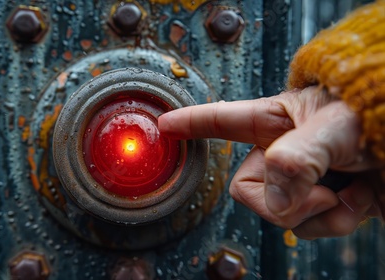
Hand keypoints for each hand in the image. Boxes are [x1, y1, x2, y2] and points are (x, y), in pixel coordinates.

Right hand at [158, 86, 383, 238]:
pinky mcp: (323, 204)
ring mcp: (303, 181)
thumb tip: (273, 199)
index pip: (223, 120)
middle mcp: (283, 151)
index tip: (164, 125)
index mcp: (278, 120)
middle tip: (319, 189)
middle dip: (282, 199)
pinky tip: (359, 198)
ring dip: (319, 211)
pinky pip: (308, 228)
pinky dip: (337, 221)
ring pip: (278, 214)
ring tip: (348, 188)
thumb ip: (295, 159)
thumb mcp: (338, 126)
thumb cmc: (381, 113)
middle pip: (246, 189)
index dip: (191, 125)